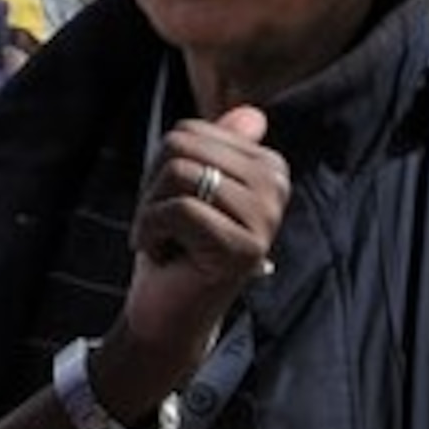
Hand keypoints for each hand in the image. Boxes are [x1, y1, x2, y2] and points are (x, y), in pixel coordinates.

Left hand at [97, 105, 286, 419]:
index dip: (162, 168)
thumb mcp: (191, 188)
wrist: (165, 314)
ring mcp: (266, 219)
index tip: (176, 207)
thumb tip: (252, 114)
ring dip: (151, 211)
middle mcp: (277, 188)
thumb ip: (218, 147)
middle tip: (167, 227)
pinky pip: (179, 211)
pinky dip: (151, 232)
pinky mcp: (245, 249)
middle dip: (154, 188)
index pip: (189, 131)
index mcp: (269, 166)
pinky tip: (164, 255)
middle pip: (181, 147)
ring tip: (168, 240)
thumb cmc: (175, 248)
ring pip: (180, 174)